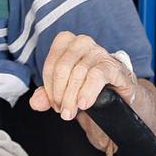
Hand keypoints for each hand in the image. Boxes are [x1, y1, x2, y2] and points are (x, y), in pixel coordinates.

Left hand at [28, 31, 139, 155]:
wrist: (120, 94)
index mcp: (67, 42)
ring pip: (78, 73)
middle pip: (63, 68)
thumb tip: (35, 102)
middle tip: (63, 111)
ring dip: (72, 97)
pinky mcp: (113, 65)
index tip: (54, 104)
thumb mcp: (66, 90)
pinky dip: (87, 91)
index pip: (51, 63)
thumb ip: (49, 95)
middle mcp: (82, 43)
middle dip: (59, 94)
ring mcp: (99, 52)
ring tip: (70, 112)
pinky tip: (83, 103)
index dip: (49, 87)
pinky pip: (97, 75)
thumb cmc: (89, 86)